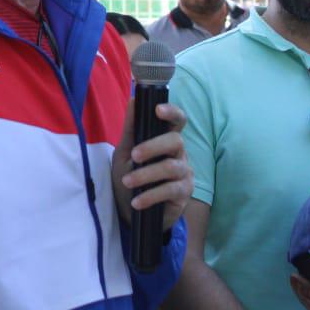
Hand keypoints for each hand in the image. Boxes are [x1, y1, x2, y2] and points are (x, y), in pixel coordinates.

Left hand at [111, 101, 192, 229]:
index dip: (172, 112)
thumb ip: (131, 128)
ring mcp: (184, 173)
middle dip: (153, 146)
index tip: (158, 110)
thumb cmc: (131, 174)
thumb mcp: (125, 151)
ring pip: (171, 167)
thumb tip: (134, 100)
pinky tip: (136, 202)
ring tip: (127, 182)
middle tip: (134, 155)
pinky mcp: (184, 193)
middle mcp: (179, 153)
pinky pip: (170, 190)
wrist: (131, 209)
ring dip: (146, 174)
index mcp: (166, 139)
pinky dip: (150, 196)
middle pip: (175, 141)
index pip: (178, 120)